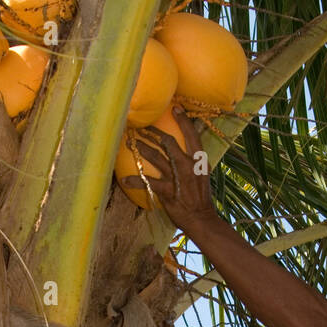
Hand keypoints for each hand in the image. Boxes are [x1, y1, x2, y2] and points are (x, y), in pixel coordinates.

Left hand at [120, 106, 216, 229]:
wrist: (201, 218)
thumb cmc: (200, 196)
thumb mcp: (202, 175)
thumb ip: (194, 160)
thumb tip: (185, 148)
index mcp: (199, 160)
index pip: (192, 135)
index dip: (183, 120)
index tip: (174, 108)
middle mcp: (188, 165)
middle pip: (168, 142)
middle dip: (152, 132)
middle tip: (141, 126)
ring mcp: (177, 177)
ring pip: (155, 157)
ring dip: (141, 148)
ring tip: (130, 142)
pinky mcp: (167, 190)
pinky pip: (147, 182)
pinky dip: (134, 181)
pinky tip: (123, 180)